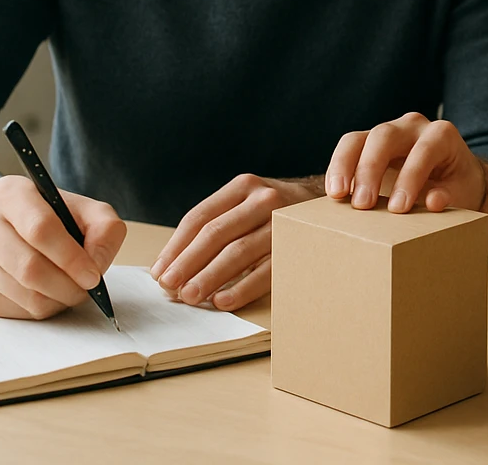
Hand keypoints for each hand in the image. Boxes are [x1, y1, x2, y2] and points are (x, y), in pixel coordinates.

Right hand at [0, 174, 126, 319]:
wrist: (5, 225)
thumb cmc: (49, 216)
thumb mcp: (83, 208)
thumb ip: (104, 228)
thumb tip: (96, 263)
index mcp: (10, 194)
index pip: (40, 230)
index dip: (71, 258)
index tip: (92, 276)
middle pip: (30, 268)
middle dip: (68, 286)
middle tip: (87, 289)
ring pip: (23, 294)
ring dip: (57, 300)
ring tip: (71, 289)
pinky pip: (14, 311)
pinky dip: (40, 309)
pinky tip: (49, 294)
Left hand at [150, 174, 320, 309]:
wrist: (327, 208)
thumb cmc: (274, 214)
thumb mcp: (246, 205)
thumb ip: (214, 227)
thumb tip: (169, 265)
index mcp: (243, 187)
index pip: (200, 217)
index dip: (176, 246)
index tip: (159, 272)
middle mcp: (264, 199)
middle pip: (216, 233)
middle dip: (188, 263)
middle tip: (170, 287)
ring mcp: (284, 221)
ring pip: (239, 251)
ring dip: (210, 276)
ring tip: (191, 296)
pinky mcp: (299, 245)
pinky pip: (267, 270)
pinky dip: (243, 287)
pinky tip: (224, 300)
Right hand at [326, 113, 486, 213]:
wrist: (454, 177)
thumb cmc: (458, 185)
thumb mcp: (461, 192)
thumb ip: (449, 196)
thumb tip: (433, 202)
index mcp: (441, 135)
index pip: (423, 151)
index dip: (410, 178)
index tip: (398, 208)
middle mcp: (413, 126)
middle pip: (384, 137)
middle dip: (370, 169)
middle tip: (361, 205)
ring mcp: (388, 132)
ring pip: (358, 139)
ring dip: (344, 166)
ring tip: (337, 195)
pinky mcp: (368, 143)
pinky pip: (348, 149)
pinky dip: (338, 170)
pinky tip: (335, 193)